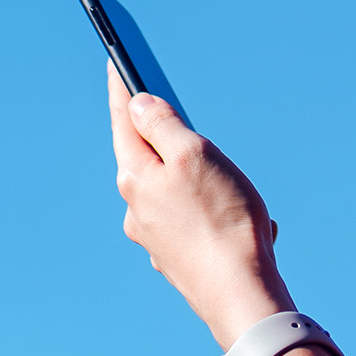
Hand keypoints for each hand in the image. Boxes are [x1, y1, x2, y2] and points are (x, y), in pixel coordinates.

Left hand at [108, 64, 293, 348]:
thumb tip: (138, 105)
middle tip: (185, 122)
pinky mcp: (177, 257)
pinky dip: (214, 211)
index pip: (125, 122)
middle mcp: (136, 209)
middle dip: (167, 139)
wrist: (240, 293)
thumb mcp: (193, 155)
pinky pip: (194, 220)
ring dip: (199, 180)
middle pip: (146, 158)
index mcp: (136, 178)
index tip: (115, 62)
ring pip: (172, 191)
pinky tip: (241, 219)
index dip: (122, 89)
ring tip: (233, 185)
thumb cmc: (221, 219)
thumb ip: (162, 126)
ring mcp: (155, 236)